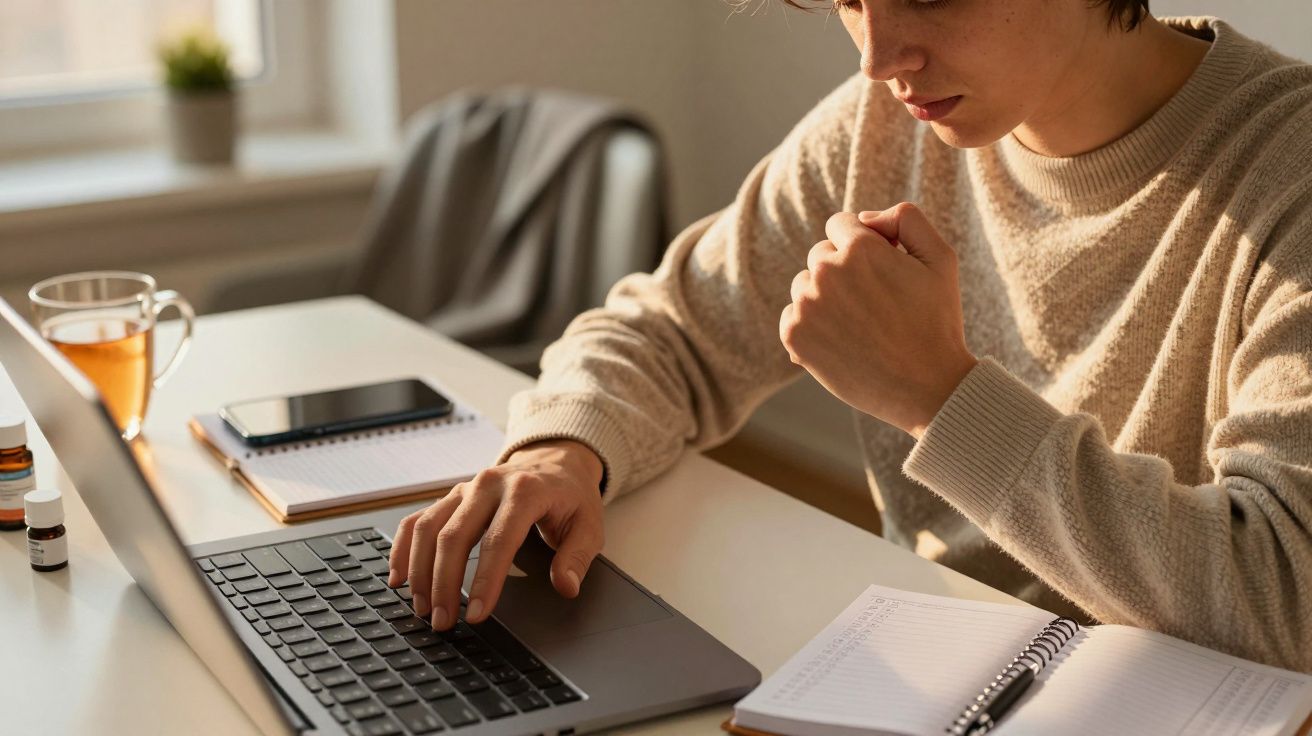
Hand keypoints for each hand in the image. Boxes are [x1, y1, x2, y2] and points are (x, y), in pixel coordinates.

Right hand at [388, 438, 604, 629]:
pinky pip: (417, 520)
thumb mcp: (589, 525)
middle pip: (454, 536)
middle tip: (442, 621)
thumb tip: (566, 586)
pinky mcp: (451, 497)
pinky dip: (402, 548)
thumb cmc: (570, 497)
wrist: (554, 461)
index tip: (477, 614)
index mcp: (525, 491)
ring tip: (422, 607)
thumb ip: (577, 557)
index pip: (499, 540)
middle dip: (444, 583)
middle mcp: (489, 485)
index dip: (486, 581)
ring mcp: (465, 489)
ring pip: (429, 528)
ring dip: (420, 571)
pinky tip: (398, 576)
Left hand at [779, 202, 976, 437]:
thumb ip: (906, 219)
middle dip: (842, 269)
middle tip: (874, 303)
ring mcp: (806, 305)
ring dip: (824, 297)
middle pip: (820, 254)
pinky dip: (811, 324)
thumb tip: (864, 218)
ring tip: (859, 324)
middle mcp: (826, 271)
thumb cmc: (936, 322)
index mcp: (859, 247)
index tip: (880, 269)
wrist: (925, 388)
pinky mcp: (793, 335)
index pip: (840, 225)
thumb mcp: (941, 258)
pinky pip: (793, 314)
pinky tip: (842, 340)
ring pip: (804, 285)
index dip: (862, 245)